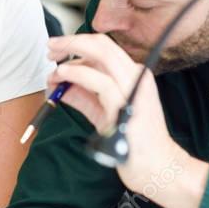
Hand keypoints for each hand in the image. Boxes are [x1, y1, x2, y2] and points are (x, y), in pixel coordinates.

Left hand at [47, 34, 190, 193]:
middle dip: (70, 42)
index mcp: (132, 75)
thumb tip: (59, 85)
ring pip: (101, 54)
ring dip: (71, 56)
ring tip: (54, 69)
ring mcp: (134, 87)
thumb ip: (82, 97)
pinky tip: (63, 76)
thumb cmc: (133, 142)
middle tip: (50, 48)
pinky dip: (77, 74)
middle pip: (101, 44)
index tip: (56, 49)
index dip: (76, 44)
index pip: (103, 48)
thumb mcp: (102, 113)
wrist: (158, 165)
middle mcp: (136, 75)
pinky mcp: (127, 102)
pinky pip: (99, 80)